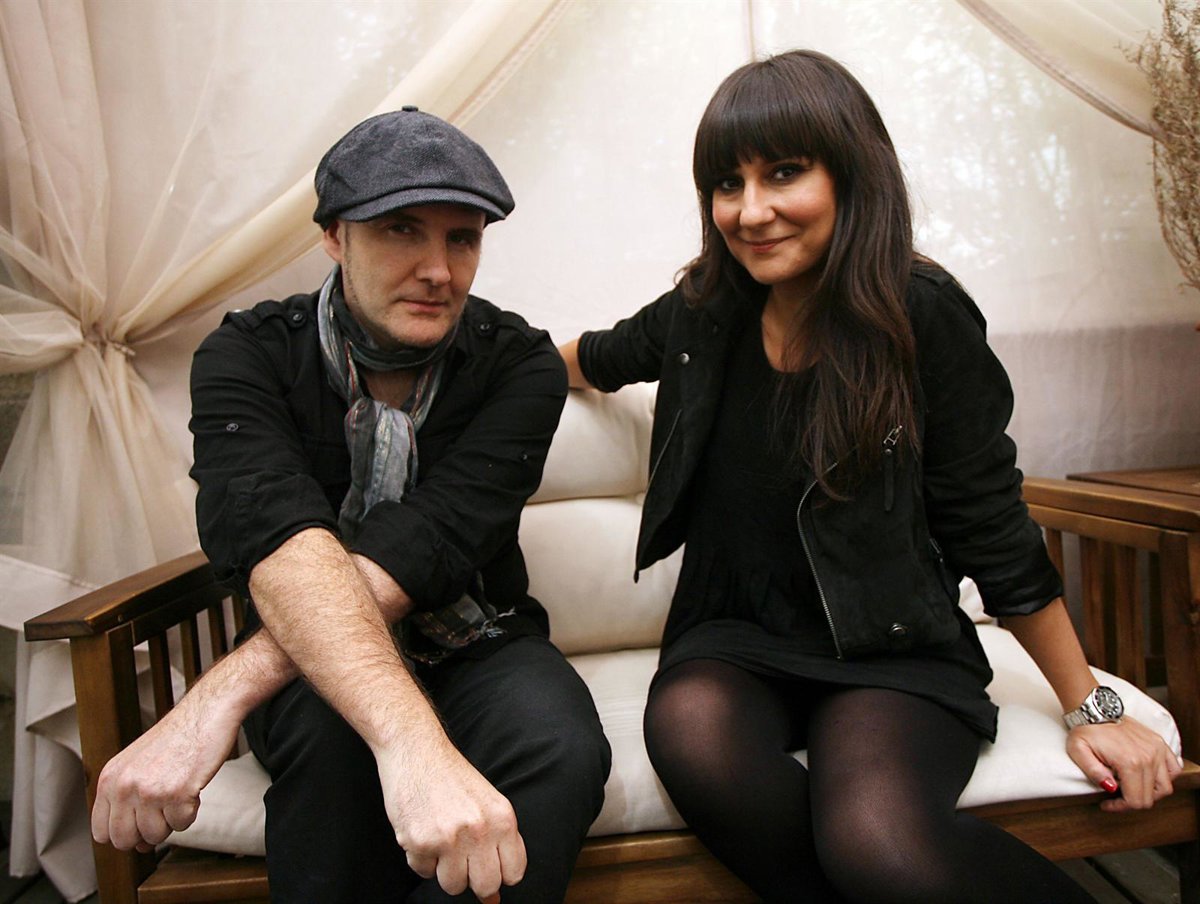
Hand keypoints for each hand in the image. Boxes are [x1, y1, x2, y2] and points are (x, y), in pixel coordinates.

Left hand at [91, 690, 240, 851]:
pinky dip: (191, 812)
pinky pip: (182, 825)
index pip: (102, 832)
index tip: (139, 826)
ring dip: (171, 822)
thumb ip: (125, 798)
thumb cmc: (176, 737)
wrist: (204, 713)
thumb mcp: (135, 763)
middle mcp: (125, 786)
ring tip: (178, 795)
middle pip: (125, 841)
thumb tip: (134, 842)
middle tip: (162, 813)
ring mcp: (150, 791)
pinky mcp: (177, 794)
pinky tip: (191, 790)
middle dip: (146, 834)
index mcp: (110, 779)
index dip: (123, 834)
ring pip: (154, 837)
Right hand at [375, 737, 525, 900]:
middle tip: (462, 860)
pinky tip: (422, 831)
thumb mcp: (488, 802)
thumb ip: (498, 843)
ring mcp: (449, 838)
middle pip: (486, 886)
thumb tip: (495, 899)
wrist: (417, 750)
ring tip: (441, 843)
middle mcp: (480, 830)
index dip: (500, 875)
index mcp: (503, 818)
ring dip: (445, 871)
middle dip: (474, 881)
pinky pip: (423, 872)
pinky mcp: (420, 841)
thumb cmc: (452, 777)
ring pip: (453, 886)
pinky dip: (421, 858)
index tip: (487, 866)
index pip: (514, 873)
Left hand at [1066, 715, 1182, 811]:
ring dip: (1150, 792)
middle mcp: (1148, 757)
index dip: (1120, 807)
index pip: (1135, 801)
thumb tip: (1111, 788)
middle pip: (1150, 797)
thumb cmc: (1086, 729)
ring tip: (1131, 786)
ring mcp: (1156, 750)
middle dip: (1132, 801)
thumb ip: (1093, 772)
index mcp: (1129, 762)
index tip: (1107, 803)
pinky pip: (1174, 768)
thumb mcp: (1078, 751)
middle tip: (1116, 795)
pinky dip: (1165, 777)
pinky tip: (1149, 776)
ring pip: (1165, 787)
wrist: (1095, 709)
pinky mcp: (1159, 743)